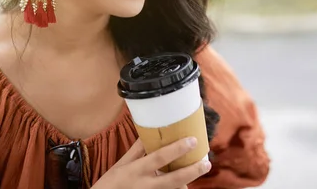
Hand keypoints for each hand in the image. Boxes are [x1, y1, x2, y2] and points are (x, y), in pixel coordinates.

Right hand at [92, 137, 211, 188]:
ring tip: (198, 171)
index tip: (192, 140)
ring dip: (187, 183)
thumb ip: (136, 150)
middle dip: (192, 171)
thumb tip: (149, 132)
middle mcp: (144, 185)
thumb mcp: (121, 164)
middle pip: (174, 179)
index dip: (177, 149)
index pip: (159, 158)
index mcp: (135, 170)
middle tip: (206, 163)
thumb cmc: (110, 184)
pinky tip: (184, 184)